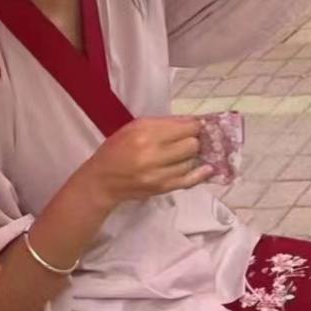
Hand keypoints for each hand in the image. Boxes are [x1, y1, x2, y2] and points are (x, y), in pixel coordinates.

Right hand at [83, 116, 214, 207]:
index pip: (186, 127)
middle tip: (187, 140)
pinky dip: (201, 173)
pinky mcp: (163, 188)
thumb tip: (191, 122)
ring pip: (192, 161)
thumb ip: (163, 124)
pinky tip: (207, 168)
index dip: (194, 126)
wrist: (103, 180)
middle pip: (192, 144)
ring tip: (185, 153)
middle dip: (193, 140)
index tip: (194, 127)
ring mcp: (159, 173)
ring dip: (191, 156)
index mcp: (145, 133)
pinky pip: (190, 180)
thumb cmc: (117, 149)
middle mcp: (153, 153)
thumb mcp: (134, 127)